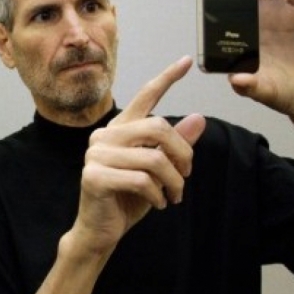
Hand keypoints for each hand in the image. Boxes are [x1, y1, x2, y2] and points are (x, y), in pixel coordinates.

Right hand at [70, 56, 205, 257]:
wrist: (101, 232)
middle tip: (187, 176)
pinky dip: (158, 195)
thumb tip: (199, 118)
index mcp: (119, 129)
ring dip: (173, 181)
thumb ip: (175, 145)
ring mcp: (96, 155)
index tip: (186, 61)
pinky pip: (141, 180)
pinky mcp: (94, 177)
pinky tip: (158, 203)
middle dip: (182, 154)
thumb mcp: (158, 171)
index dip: (166, 78)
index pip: (144, 97)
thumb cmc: (127, 199)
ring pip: (153, 158)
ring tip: (174, 196)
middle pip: (157, 127)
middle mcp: (104, 136)